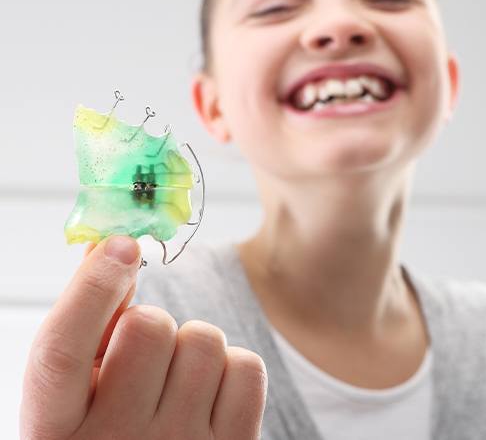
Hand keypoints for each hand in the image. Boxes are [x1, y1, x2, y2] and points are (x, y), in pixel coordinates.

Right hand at [20, 236, 266, 439]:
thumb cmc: (112, 431)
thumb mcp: (78, 396)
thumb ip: (88, 327)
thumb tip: (108, 246)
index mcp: (56, 432)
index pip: (61, 351)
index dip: (92, 287)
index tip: (121, 245)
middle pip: (149, 327)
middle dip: (152, 324)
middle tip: (147, 355)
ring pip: (204, 340)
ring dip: (194, 347)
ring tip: (178, 382)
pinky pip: (247, 367)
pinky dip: (233, 369)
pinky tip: (212, 396)